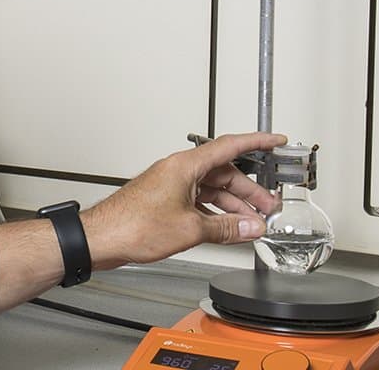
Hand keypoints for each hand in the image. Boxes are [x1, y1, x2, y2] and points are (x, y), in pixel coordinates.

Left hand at [81, 132, 285, 268]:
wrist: (103, 237)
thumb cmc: (132, 225)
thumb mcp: (190, 229)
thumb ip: (225, 227)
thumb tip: (249, 226)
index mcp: (185, 166)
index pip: (229, 146)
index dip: (257, 142)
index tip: (276, 140)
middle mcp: (178, 171)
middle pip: (224, 173)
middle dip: (250, 191)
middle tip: (270, 207)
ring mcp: (172, 185)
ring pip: (212, 190)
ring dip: (234, 206)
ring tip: (252, 223)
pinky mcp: (166, 201)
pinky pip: (199, 202)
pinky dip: (216, 214)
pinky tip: (227, 228)